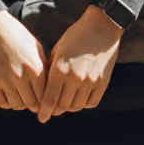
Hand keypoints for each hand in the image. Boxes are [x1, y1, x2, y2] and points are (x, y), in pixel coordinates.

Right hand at [0, 11, 46, 112]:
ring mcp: (5, 80)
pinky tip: (9, 95)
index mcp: (36, 68)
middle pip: (32, 104)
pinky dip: (7, 103)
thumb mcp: (36, 47)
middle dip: (34, 104)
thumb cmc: (16, 34)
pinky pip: (1, 103)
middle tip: (33, 100)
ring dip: (20, 103)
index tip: (44, 101)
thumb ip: (44, 66)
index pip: (45, 96)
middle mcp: (21, 77)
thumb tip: (50, 86)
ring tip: (21, 97)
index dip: (46, 100)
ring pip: (17, 106)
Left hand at [38, 6, 122, 123]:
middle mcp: (74, 78)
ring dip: (69, 108)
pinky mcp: (102, 82)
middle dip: (55, 110)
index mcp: (60, 70)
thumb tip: (43, 89)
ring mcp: (90, 82)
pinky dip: (83, 104)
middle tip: (51, 111)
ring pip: (76, 106)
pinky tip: (79, 99)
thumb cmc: (75, 36)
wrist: (101, 27)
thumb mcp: (57, 50)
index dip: (44, 111)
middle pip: (63, 106)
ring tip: (65, 104)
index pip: (49, 99)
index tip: (41, 118)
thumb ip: (51, 70)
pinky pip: (91, 102)